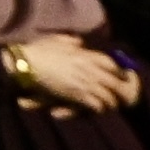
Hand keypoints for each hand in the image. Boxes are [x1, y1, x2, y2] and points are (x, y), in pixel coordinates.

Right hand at [0, 35, 141, 112]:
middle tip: (124, 95)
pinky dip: (98, 108)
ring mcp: (83, 83)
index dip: (120, 71)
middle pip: (115, 82)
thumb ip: (71, 41)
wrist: (25, 63)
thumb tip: (79, 42)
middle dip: (122, 89)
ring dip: (111, 101)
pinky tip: (97, 109)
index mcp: (85, 55)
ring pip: (108, 96)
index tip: (123, 75)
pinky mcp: (75, 95)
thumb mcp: (56, 40)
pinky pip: (95, 104)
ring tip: (111, 104)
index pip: (112, 64)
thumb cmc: (38, 50)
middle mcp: (88, 69)